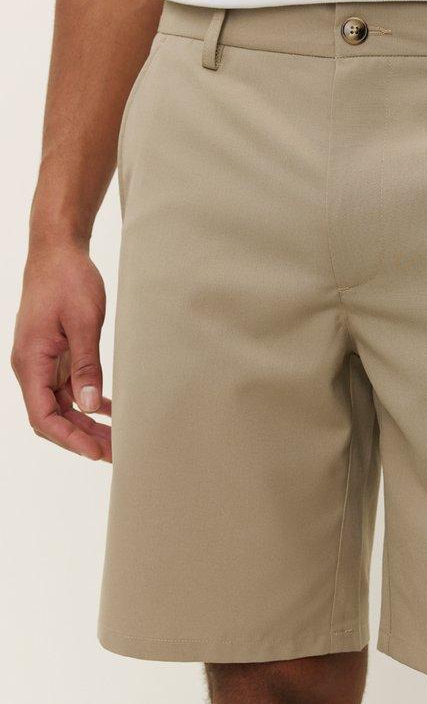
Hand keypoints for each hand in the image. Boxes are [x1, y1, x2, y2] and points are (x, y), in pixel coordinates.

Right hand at [12, 243, 110, 461]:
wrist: (57, 250)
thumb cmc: (67, 280)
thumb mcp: (83, 322)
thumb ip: (86, 365)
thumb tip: (88, 405)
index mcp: (31, 362)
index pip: (43, 417)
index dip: (69, 439)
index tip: (96, 452)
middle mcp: (31, 366)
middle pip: (53, 417)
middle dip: (82, 437)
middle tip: (115, 452)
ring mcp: (42, 361)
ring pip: (62, 405)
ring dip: (87, 422)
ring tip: (117, 437)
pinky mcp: (54, 354)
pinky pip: (68, 387)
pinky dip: (87, 400)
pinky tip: (109, 410)